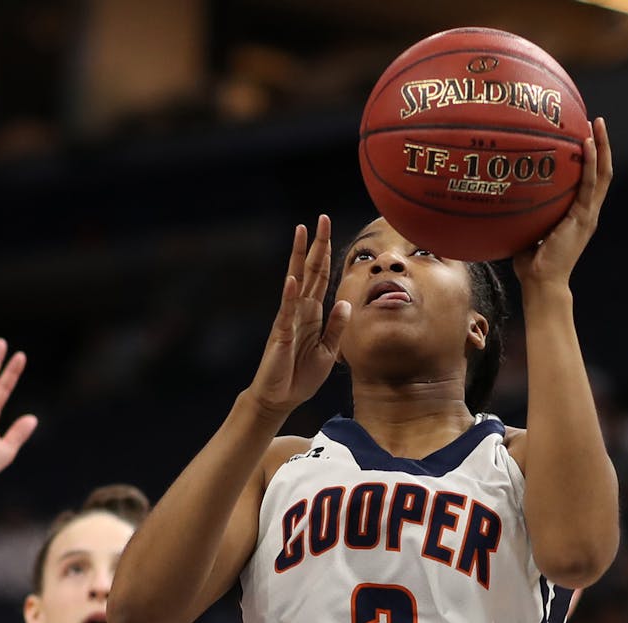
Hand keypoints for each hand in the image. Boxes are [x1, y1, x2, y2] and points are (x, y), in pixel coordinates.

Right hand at [246, 214, 351, 416]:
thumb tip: (346, 301)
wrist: (281, 398)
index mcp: (312, 313)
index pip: (320, 277)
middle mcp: (300, 310)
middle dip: (316, 244)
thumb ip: (336, 326)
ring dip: (299, 257)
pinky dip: (290, 295)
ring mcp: (289, 319)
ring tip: (301, 232)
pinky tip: (292, 277)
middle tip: (321, 218)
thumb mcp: (328, 351)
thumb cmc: (302, 375)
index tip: (328, 230)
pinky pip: (286, 311)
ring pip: (296, 282)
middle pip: (310, 270)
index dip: (325, 254)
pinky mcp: (281, 334)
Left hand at [514, 117, 613, 291]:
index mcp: (578, 214)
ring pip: (603, 174)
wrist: (541, 283)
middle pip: (602, 171)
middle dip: (601, 144)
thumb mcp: (527, 229)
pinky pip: (590, 184)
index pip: (590, 180)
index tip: (583, 134)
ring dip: (602, 147)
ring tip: (597, 123)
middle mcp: (587, 211)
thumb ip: (524, 212)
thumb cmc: (530, 262)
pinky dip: (590, 163)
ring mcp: (588, 214)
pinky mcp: (584, 218)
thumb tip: (501, 192)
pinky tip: (586, 143)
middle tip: (596, 120)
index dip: (591, 157)